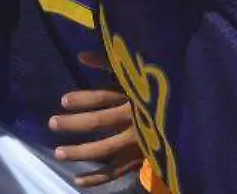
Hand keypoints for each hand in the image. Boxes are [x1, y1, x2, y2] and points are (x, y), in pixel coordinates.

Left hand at [50, 52, 143, 187]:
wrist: (185, 117)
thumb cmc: (155, 91)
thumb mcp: (135, 74)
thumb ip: (109, 63)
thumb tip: (81, 56)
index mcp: (133, 96)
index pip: (104, 97)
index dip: (83, 98)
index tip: (63, 100)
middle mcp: (135, 119)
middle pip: (100, 121)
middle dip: (74, 123)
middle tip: (52, 123)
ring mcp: (137, 142)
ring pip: (105, 150)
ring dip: (80, 153)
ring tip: (58, 153)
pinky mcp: (139, 159)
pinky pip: (116, 172)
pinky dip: (97, 178)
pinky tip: (77, 179)